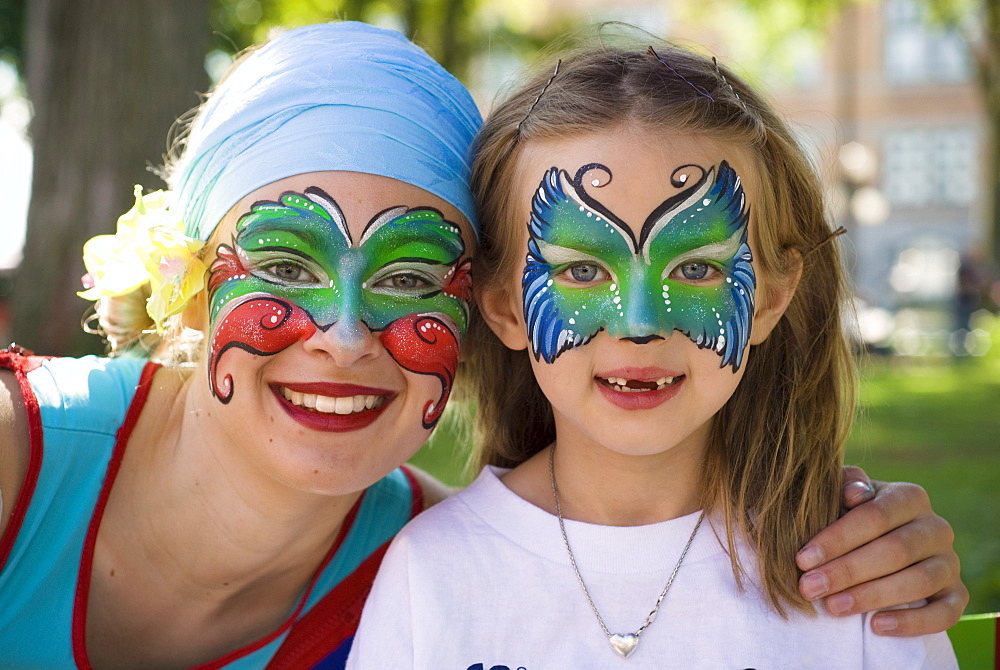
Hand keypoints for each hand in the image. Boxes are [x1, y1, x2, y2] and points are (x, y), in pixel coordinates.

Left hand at [795, 466, 967, 635]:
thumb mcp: (843, 497)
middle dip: (847, 571)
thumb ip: (844, 486)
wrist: (880, 545)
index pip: (874, 516)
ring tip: (834, 606)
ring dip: (872, 596)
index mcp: (909, 497)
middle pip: (895, 550)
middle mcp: (936, 527)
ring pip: (918, 581)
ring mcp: (949, 562)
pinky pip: (945, 613)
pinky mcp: (957, 594)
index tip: (803, 559)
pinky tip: (876, 626)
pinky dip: (912, 622)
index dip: (837, 539)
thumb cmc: (853, 519)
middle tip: (810, 587)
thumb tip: (853, 493)